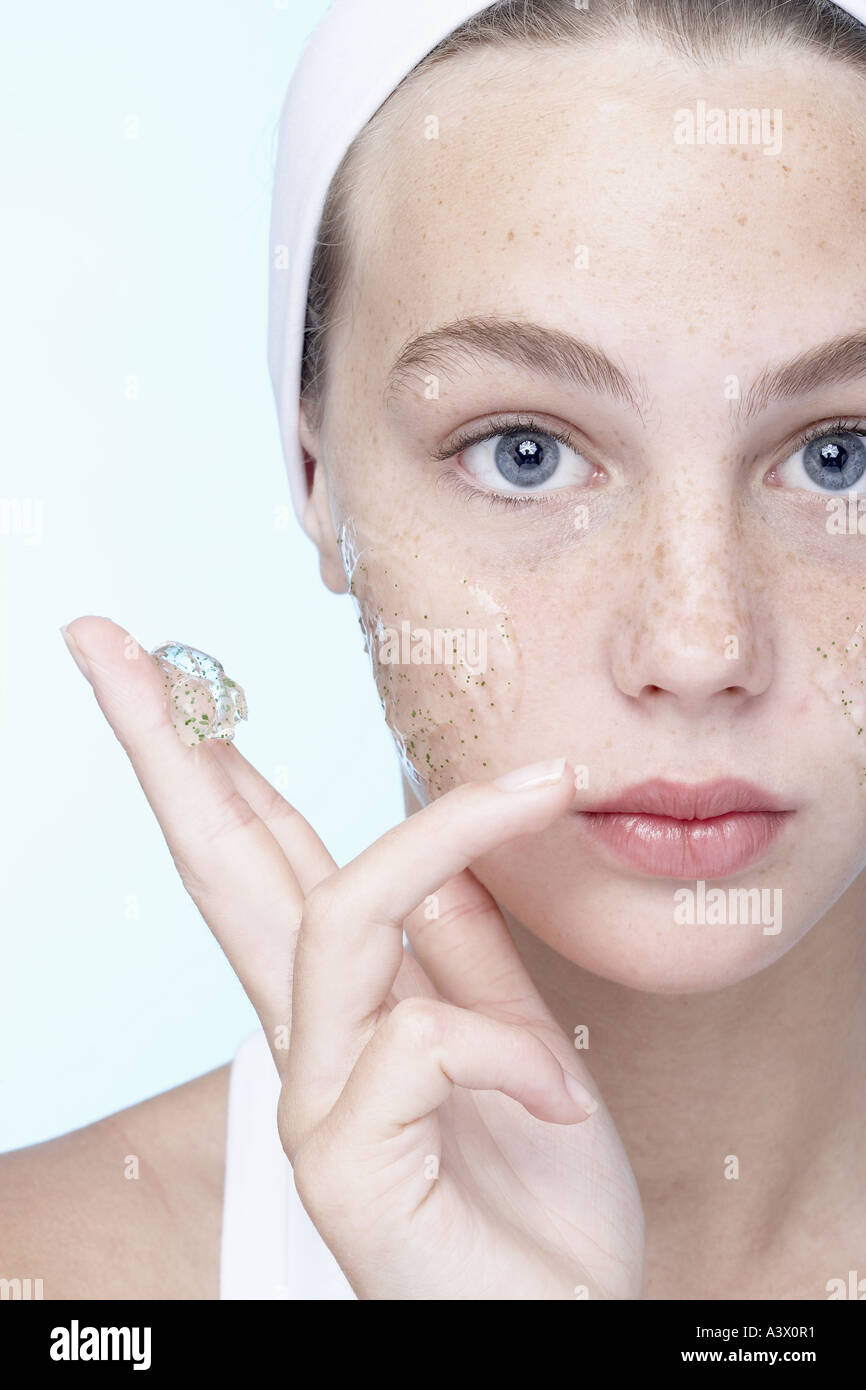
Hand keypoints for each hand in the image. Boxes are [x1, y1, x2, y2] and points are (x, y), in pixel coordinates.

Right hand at [62, 616, 644, 1299]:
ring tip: (550, 783)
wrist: (575, 1318)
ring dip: (448, 834)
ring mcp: (312, 1101)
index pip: (259, 852)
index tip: (155, 663)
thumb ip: (466, 946)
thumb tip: (444, 845)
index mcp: (341, 999)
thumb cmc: (541, 1189)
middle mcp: (304, 1038)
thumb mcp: (516, 1032)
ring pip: (338, 917)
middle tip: (103, 639)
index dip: (210, 756)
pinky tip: (559, 1100)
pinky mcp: (342, 1163)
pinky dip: (514, 1052)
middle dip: (167, 744)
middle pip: (220, 862)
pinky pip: (425, 1039)